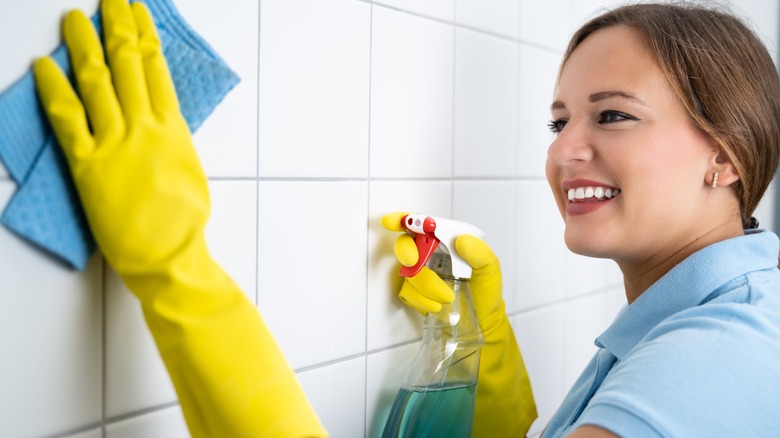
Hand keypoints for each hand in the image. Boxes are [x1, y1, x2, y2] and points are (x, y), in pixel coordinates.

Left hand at [34, 0, 206, 275]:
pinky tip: (45, 67)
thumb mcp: (190, 172)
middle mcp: (145, 128)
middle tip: (110, 2)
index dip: (146, 39)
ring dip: (84, 46)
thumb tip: (161, 124)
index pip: (157, 72)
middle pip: (128, 66)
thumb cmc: (183, 223)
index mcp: (173, 130)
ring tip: (74, 20)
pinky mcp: (88, 165)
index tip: (139, 15)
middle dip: (118, 28)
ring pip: (97, 83)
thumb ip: (173, 141)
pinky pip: (67, 119)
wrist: (170, 255)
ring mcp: (115, 144)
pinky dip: (54, 91)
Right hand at [381, 211, 504, 330]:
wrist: (482, 321)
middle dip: (406, 251)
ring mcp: (421, 273)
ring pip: (408, 272)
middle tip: (413, 261)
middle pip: (406, 245)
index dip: (404, 220)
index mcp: (445, 241)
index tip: (392, 222)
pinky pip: (407, 292)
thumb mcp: (490, 268)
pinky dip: (421, 299)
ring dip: (425, 285)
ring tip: (447, 297)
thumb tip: (461, 240)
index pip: (423, 225)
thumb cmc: (484, 290)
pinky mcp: (416, 293)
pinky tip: (437, 306)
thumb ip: (479, 253)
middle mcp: (430, 254)